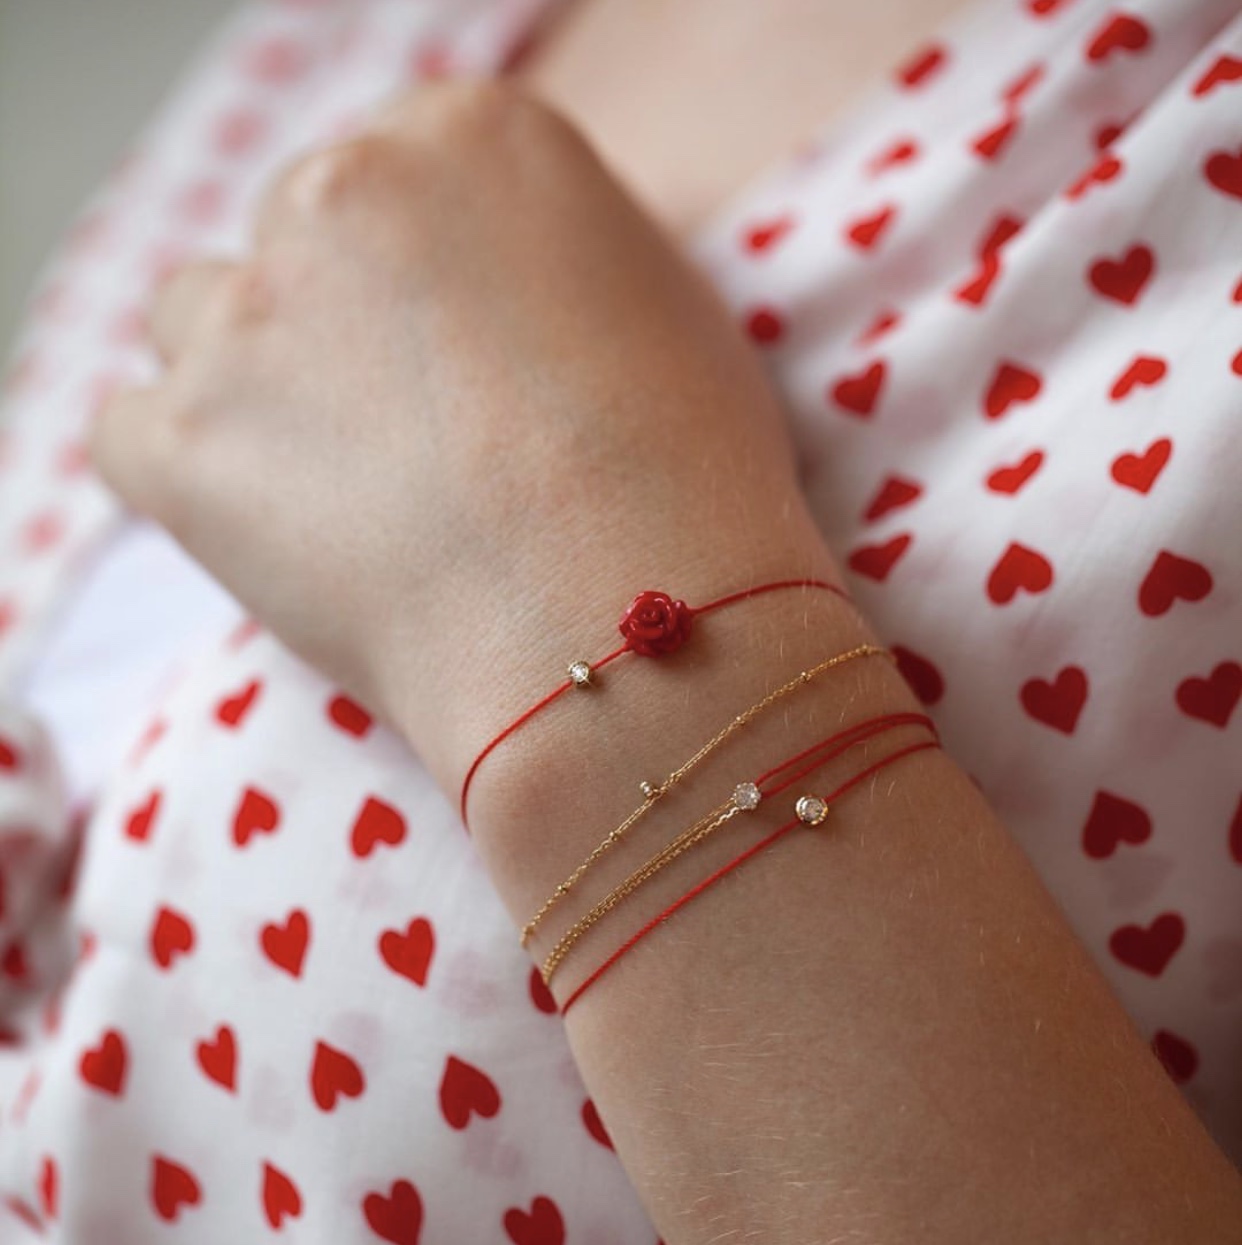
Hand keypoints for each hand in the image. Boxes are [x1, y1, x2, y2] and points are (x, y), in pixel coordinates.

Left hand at [89, 79, 836, 792]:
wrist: (629, 622)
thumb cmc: (686, 478)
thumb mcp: (665, 310)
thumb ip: (556, 260)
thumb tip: (502, 289)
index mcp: (472, 137)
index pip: (400, 175)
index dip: (424, 277)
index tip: (454, 355)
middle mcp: (343, 190)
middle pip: (295, 237)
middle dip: (339, 325)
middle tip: (408, 434)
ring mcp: (249, 313)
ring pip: (201, 322)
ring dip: (252, 385)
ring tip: (342, 488)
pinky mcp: (183, 438)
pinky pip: (134, 431)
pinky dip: (185, 475)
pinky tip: (266, 525)